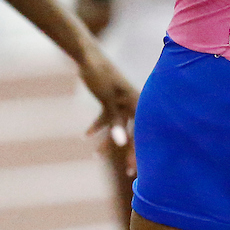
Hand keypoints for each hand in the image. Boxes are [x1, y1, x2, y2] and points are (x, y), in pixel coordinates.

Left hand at [77, 46, 138, 175]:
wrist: (87, 55)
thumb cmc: (101, 74)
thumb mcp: (107, 99)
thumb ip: (115, 122)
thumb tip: (121, 144)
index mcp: (137, 102)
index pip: (143, 131)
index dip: (141, 150)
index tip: (136, 169)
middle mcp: (132, 103)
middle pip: (134, 132)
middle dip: (130, 152)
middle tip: (130, 173)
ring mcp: (121, 102)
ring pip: (118, 127)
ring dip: (108, 141)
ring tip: (97, 156)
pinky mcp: (109, 100)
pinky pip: (107, 117)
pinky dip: (97, 127)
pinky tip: (86, 136)